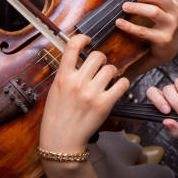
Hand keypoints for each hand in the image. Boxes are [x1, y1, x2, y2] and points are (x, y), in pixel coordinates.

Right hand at [40, 35, 129, 152]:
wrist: (60, 140)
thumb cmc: (56, 116)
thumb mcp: (55, 90)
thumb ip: (66, 73)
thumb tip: (77, 58)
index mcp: (63, 77)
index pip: (72, 46)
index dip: (82, 38)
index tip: (88, 40)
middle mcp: (77, 82)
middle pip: (97, 56)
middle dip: (101, 59)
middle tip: (100, 67)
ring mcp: (91, 93)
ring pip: (111, 68)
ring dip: (111, 72)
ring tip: (108, 79)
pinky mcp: (104, 104)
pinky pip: (122, 84)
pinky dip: (122, 83)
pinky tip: (117, 87)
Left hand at [116, 0, 177, 68]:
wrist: (168, 48)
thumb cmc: (161, 21)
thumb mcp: (163, 4)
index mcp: (176, 0)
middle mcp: (176, 12)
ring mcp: (171, 26)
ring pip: (154, 11)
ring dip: (136, 7)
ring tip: (124, 7)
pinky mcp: (163, 39)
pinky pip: (143, 31)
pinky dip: (129, 26)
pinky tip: (119, 22)